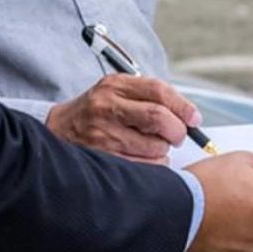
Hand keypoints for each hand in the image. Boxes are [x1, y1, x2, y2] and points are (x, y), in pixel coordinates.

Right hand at [46, 74, 201, 164]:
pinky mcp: (102, 158)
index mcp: (115, 86)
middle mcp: (107, 107)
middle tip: (178, 136)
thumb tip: (191, 117)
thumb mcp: (120, 93)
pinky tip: (143, 157)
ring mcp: (102, 134)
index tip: (194, 119)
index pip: (158, 91)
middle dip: (177, 130)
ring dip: (163, 150)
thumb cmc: (99, 112)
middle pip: (158, 118)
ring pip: (155, 146)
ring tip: (151, 145)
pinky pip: (145, 166)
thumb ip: (153, 98)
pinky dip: (154, 164)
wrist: (58, 129)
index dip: (183, 106)